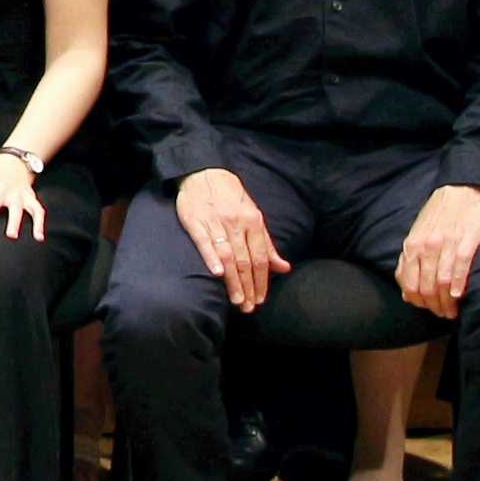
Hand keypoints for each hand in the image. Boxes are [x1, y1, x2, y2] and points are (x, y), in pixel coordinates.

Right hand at [174, 167, 282, 314]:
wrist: (204, 172)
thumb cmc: (231, 197)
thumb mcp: (254, 216)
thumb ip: (267, 245)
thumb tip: (283, 268)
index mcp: (253, 222)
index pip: (260, 257)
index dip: (261, 280)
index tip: (260, 299)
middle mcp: (236, 223)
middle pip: (245, 261)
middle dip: (248, 287)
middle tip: (248, 308)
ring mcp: (216, 222)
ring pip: (228, 256)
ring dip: (233, 281)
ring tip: (237, 300)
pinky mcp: (195, 221)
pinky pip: (205, 242)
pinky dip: (212, 258)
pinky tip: (217, 274)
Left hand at [393, 183, 479, 317]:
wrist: (460, 191)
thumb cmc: (437, 216)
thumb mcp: (417, 235)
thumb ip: (410, 260)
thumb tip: (406, 289)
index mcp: (412, 246)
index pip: (410, 284)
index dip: (418, 302)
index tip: (428, 309)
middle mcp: (426, 246)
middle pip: (426, 287)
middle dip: (434, 306)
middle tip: (443, 314)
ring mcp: (446, 244)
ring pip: (441, 281)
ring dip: (446, 302)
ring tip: (452, 311)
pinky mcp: (465, 241)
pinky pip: (460, 267)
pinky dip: (458, 285)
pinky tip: (458, 296)